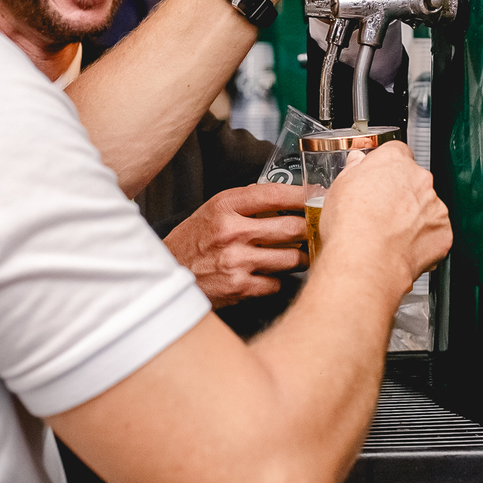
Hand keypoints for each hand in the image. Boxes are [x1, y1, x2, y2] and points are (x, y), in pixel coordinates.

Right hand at [163, 183, 308, 308]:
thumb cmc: (192, 243)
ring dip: (299, 257)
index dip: (303, 195)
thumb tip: (289, 199)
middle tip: (315, 230)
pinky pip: (278, 283)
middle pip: (292, 227)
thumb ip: (246, 204)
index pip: (276, 194)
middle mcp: (232, 232)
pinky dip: (278, 280)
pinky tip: (269, 275)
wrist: (165, 278)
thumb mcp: (212, 211)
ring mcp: (237, 261)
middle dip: (309, 229)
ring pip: (292, 257)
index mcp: (225, 207)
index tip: (317, 197)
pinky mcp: (240, 288)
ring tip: (297, 254)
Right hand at [317, 142, 451, 292]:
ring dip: (413, 219)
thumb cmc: (350, 227)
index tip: (379, 180)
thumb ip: (354, 169)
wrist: (365, 262)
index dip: (387, 169)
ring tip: (389, 236)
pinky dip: (423, 241)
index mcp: (394, 161)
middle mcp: (420, 179)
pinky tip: (401, 249)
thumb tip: (357, 163)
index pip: (397, 153)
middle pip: (414, 182)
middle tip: (380, 214)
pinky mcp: (443, 233)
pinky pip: (435, 233)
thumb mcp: (339, 187)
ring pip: (426, 208)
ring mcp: (435, 206)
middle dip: (402, 195)